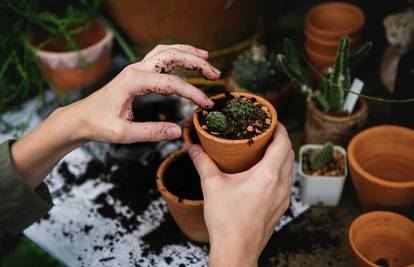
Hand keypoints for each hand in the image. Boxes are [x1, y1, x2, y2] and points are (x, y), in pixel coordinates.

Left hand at [62, 44, 220, 143]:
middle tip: (215, 74)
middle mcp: (136, 69)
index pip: (172, 83)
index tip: (207, 105)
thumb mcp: (123, 134)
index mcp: (133, 82)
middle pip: (172, 56)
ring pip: (166, 51)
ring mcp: (136, 68)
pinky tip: (186, 59)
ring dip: (188, 53)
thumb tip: (178, 131)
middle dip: (196, 62)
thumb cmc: (98, 125)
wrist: (80, 118)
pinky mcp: (136, 72)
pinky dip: (176, 54)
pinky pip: (159, 56)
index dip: (193, 93)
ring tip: (206, 58)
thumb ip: (151, 132)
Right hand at [189, 123, 293, 266]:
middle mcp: (281, 185)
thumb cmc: (226, 221)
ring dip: (282, 155)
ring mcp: (283, 198)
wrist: (236, 251)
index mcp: (268, 175)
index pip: (283, 143)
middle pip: (289, 154)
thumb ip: (203, 163)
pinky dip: (280, 171)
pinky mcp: (281, 208)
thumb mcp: (212, 186)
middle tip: (266, 132)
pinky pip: (286, 182)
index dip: (280, 128)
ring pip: (289, 169)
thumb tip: (193, 148)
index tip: (272, 121)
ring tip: (265, 150)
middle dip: (281, 139)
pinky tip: (264, 173)